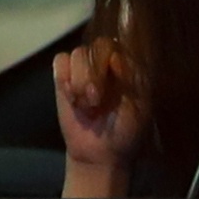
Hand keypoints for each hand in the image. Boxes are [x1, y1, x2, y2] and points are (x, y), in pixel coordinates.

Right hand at [54, 39, 141, 198]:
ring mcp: (84, 69)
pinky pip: (60, 62)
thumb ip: (131, 79)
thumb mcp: (138, 106)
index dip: (113, 62)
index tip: (114, 85)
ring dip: (79, 81)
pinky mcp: (64, 78)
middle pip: (96, 46)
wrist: (98, 153)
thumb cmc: (124, 131)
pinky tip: (72, 98)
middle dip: (93, 75)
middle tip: (95, 101)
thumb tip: (116, 57)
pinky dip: (64, 79)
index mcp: (130, 67)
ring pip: (77, 54)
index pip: (120, 45)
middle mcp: (108, 62)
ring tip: (85, 104)